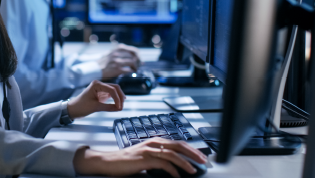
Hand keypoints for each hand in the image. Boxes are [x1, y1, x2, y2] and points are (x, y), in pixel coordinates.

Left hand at [66, 80, 125, 118]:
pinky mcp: (101, 93)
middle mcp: (99, 84)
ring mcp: (100, 88)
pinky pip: (111, 94)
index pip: (112, 89)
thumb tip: (119, 108)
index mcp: (96, 84)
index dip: (117, 98)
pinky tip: (118, 104)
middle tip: (122, 106)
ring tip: (121, 106)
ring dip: (118, 98)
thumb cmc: (81, 106)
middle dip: (120, 97)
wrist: (73, 109)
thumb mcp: (95, 107)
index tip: (120, 107)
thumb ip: (109, 107)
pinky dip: (115, 99)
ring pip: (114, 91)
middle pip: (115, 88)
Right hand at [73, 138, 207, 176]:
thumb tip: (175, 164)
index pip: (178, 142)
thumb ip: (159, 156)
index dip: (191, 149)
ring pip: (173, 154)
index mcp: (155, 141)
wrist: (110, 162)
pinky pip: (163, 163)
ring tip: (193, 170)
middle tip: (203, 161)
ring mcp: (149, 150)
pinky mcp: (144, 158)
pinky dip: (172, 170)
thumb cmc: (128, 160)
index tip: (201, 157)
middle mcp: (153, 142)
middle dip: (193, 153)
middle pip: (178, 145)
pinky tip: (177, 176)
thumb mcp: (146, 156)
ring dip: (185, 162)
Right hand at [97, 43, 140, 79]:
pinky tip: (131, 72)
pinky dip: (132, 71)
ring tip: (135, 69)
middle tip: (139, 65)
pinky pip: (128, 70)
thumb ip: (119, 52)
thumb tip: (131, 54)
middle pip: (133, 56)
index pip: (132, 50)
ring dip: (135, 66)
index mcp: (116, 49)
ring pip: (132, 62)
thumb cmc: (103, 63)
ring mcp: (117, 61)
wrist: (94, 69)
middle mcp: (117, 54)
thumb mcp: (110, 53)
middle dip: (138, 61)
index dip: (138, 54)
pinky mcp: (116, 69)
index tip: (139, 58)